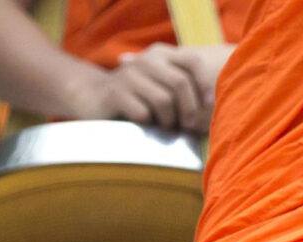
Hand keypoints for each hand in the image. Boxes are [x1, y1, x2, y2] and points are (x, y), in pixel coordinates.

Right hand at [74, 44, 230, 133]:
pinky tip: (145, 128)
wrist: (92, 97)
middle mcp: (145, 59)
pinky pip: (142, 113)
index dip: (205, 84)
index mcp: (160, 53)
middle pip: (180, 84)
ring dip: (168, 120)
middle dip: (189, 109)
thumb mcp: (158, 84)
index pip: (192, 62)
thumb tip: (211, 105)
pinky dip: (148, 125)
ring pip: (163, 101)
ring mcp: (129, 75)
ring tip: (166, 128)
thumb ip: (180, 86)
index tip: (209, 106)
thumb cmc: (134, 97)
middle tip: (189, 126)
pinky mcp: (115, 94)